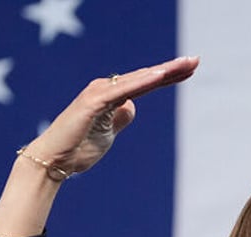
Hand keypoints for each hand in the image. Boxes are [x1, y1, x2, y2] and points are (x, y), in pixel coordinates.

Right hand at [25, 56, 198, 175]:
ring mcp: (99, 93)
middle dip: (171, 69)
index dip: (168, 77)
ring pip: (138, 80)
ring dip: (162, 72)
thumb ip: (120, 118)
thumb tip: (131, 106)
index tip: (190, 70)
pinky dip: (142, 82)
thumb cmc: (78, 148)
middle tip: (196, 60)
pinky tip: (160, 75)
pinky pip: (123, 90)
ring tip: (186, 65)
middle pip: (145, 77)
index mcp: (111, 96)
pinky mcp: (93, 102)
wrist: (55, 161)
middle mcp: (105, 89)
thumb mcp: (109, 133)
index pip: (146, 84)